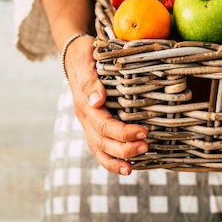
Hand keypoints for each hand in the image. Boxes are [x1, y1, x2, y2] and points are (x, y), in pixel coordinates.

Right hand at [64, 35, 148, 175]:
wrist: (75, 54)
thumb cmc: (84, 55)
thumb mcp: (86, 60)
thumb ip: (89, 80)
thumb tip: (97, 99)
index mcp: (84, 104)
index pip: (104, 125)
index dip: (123, 132)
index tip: (144, 131)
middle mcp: (85, 117)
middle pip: (102, 142)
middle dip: (124, 148)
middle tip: (146, 146)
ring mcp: (88, 123)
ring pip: (99, 149)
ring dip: (117, 159)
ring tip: (133, 167)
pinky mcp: (94, 125)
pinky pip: (100, 148)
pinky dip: (111, 161)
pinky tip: (127, 166)